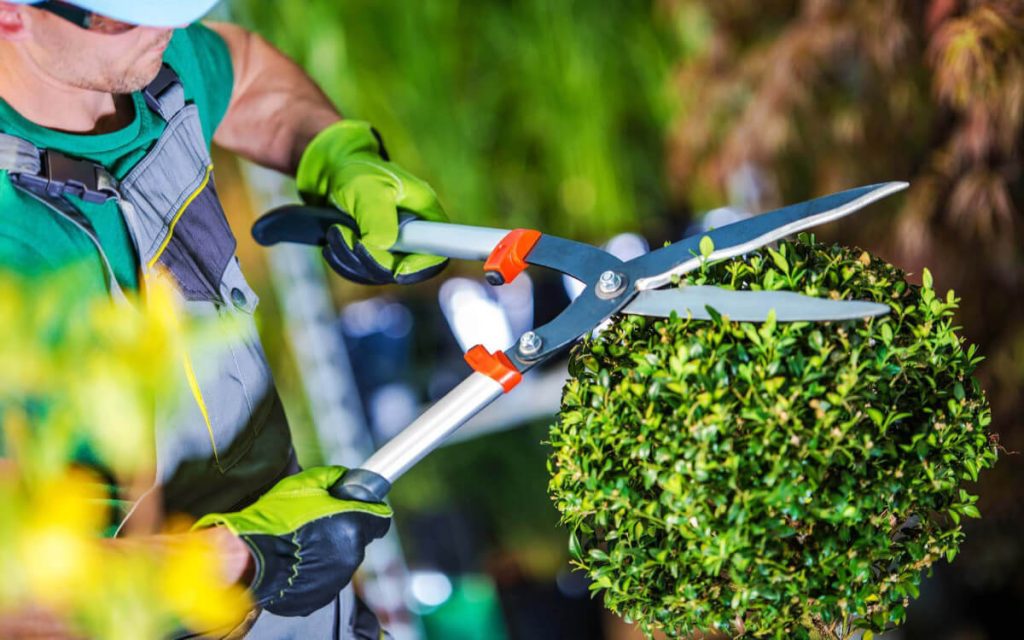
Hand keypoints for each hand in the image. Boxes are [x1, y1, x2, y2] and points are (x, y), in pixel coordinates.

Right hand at [193, 466, 390, 616]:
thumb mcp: (304, 484)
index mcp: (353, 526)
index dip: (368, 509)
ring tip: (302, 541)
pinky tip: (297, 558)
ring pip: (342, 557)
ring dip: (329, 549)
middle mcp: (351, 555)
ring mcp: (337, 578)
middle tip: (317, 522)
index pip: (380, 517)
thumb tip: (346, 477)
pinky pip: (326, 576)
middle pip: (359, 537)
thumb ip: (333, 477)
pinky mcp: (321, 595)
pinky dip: (317, 568)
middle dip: (344, 528)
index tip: (357, 506)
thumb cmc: (273, 520)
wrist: (248, 557)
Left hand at [297, 119, 448, 284]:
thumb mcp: (367, 188)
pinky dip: (344, 262)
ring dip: (351, 260)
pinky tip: (334, 242)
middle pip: (405, 270)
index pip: (437, 254)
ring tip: (335, 231)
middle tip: (343, 234)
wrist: (335, 173)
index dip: (419, 267)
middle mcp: (415, 235)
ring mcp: (395, 248)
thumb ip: (377, 218)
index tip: (395, 268)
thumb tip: (381, 247)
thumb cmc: (358, 171)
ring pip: (379, 275)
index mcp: (426, 215)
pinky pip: (363, 273)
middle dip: (371, 260)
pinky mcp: (375, 254)